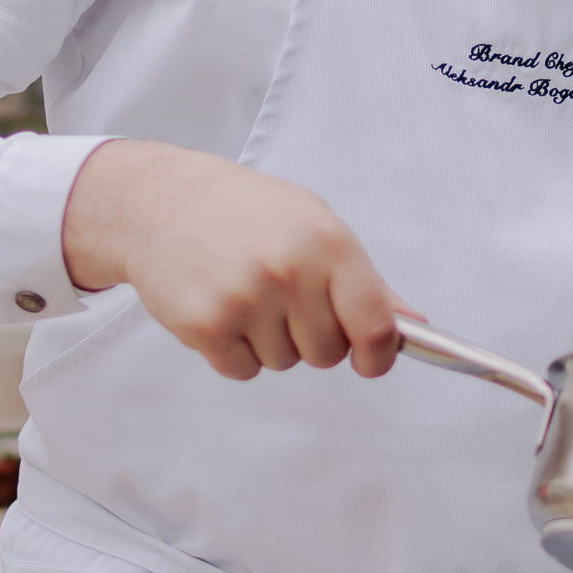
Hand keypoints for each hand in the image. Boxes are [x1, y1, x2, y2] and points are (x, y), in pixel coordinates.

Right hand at [61, 140, 415, 380]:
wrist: (160, 201)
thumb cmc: (242, 209)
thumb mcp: (314, 222)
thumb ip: (365, 279)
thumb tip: (412, 324)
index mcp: (328, 243)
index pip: (375, 325)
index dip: (379, 354)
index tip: (372, 360)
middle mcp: (290, 272)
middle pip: (327, 354)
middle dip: (311, 337)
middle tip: (283, 298)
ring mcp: (246, 300)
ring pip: (283, 363)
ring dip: (269, 341)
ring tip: (245, 292)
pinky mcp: (207, 326)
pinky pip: (242, 370)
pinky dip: (234, 351)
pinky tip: (221, 307)